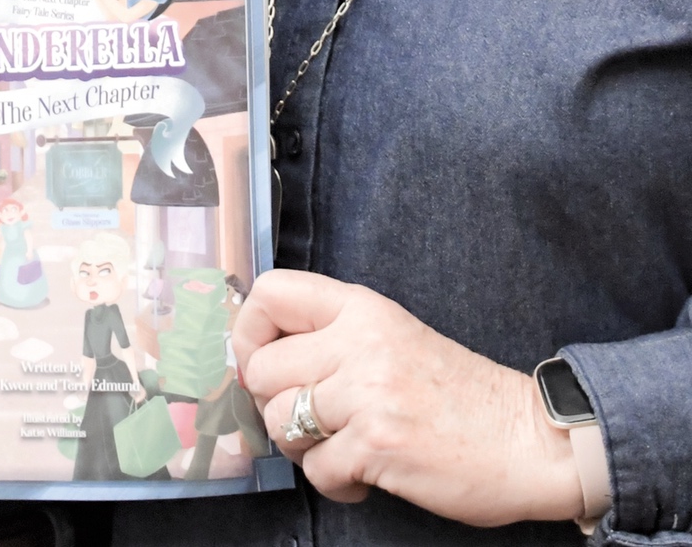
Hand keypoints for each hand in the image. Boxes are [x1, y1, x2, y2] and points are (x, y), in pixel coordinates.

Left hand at [234, 271, 582, 527]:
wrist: (527, 438)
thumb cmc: (457, 393)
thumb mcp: (392, 337)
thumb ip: (333, 337)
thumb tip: (259, 357)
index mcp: (362, 308)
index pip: (271, 293)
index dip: (248, 331)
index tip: (263, 361)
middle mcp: (360, 341)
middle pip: (261, 368)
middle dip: (273, 404)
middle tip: (309, 420)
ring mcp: (368, 393)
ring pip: (279, 421)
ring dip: (302, 447)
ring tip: (338, 447)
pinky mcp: (378, 445)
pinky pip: (315, 470)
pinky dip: (335, 482)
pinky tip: (365, 474)